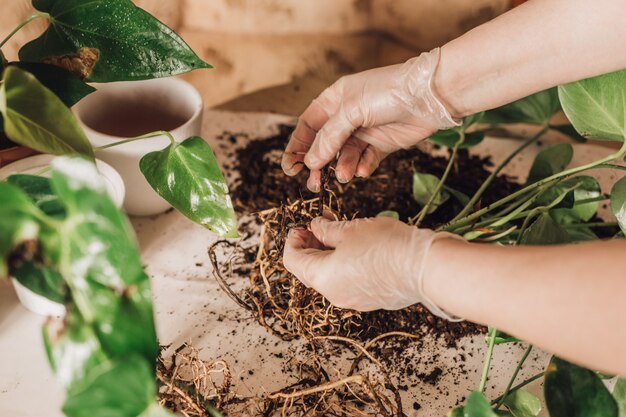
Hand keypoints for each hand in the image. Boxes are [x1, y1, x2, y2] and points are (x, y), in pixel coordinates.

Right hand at [281, 48, 459, 191]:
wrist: (430, 96)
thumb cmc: (389, 92)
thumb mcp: (352, 111)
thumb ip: (330, 137)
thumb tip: (310, 161)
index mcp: (334, 100)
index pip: (308, 126)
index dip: (297, 146)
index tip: (291, 167)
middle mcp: (347, 116)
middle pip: (324, 145)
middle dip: (318, 164)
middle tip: (315, 183)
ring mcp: (364, 131)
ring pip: (344, 156)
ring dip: (341, 168)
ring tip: (344, 175)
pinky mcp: (381, 144)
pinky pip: (364, 160)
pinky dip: (361, 167)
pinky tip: (363, 170)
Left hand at [283, 216, 459, 317]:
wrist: (424, 268)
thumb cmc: (386, 246)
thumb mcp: (350, 229)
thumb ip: (326, 229)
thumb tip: (316, 227)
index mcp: (321, 277)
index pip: (293, 260)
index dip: (293, 240)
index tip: (301, 225)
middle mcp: (333, 294)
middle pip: (309, 269)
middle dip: (310, 245)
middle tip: (319, 224)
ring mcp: (352, 300)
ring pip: (329, 276)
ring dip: (328, 253)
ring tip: (339, 231)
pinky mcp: (370, 300)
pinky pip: (347, 282)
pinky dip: (343, 264)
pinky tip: (355, 247)